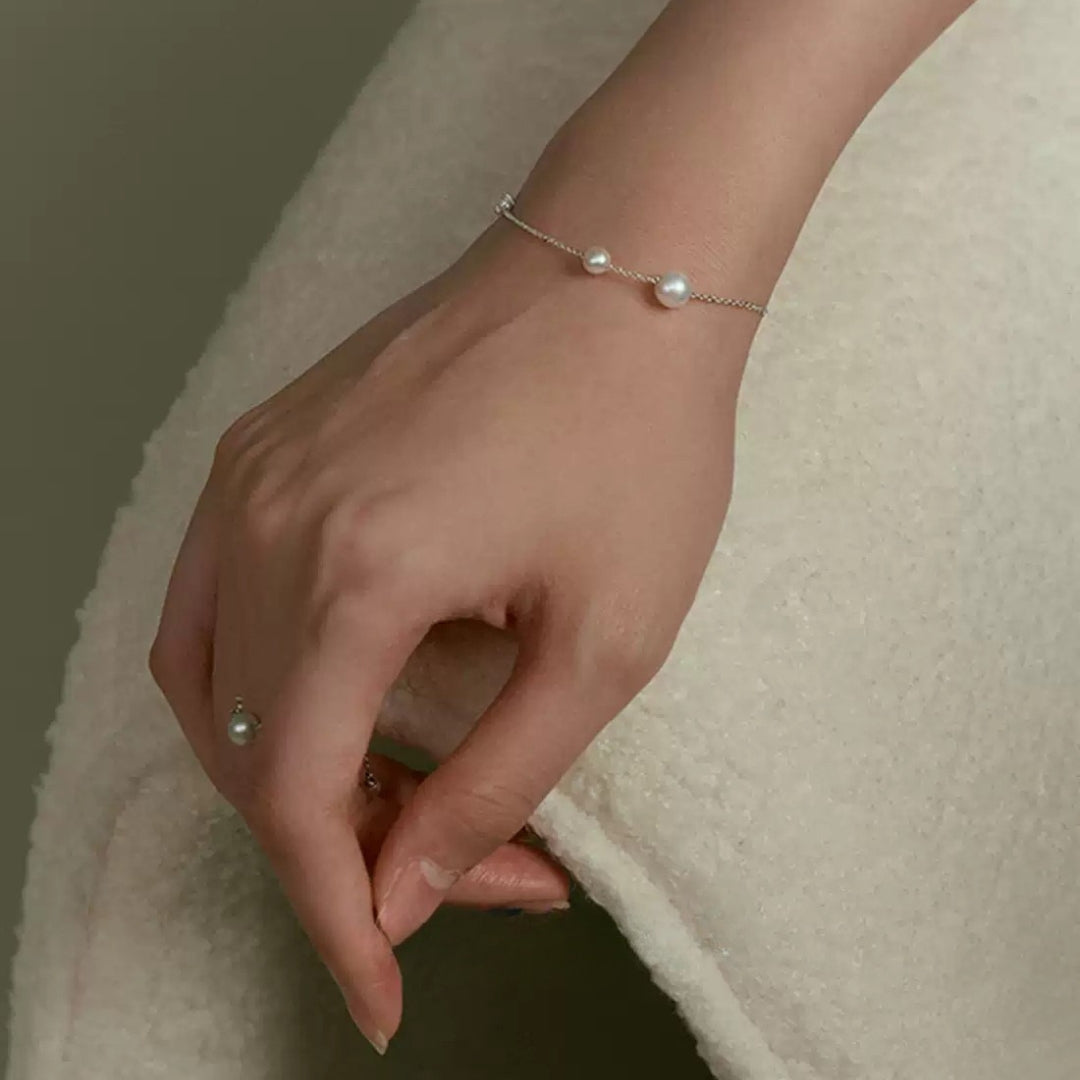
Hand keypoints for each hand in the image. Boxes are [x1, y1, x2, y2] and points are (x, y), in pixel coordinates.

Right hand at [149, 200, 750, 1050]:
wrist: (619, 270)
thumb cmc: (637, 435)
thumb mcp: (602, 639)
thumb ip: (492, 778)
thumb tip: (405, 884)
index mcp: (357, 573)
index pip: (299, 798)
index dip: (335, 916)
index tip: (378, 993)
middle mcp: (272, 521)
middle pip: (262, 750)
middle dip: (355, 842)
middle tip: (462, 866)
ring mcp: (254, 475)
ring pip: (219, 684)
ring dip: (296, 769)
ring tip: (398, 800)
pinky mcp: (265, 446)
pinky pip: (213, 600)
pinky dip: (253, 685)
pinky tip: (314, 708)